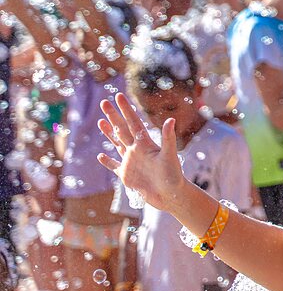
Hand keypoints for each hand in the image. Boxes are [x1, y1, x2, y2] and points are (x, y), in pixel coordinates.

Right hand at [96, 93, 186, 210]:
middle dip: (113, 116)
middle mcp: (137, 150)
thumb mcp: (170, 155)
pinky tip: (101, 155)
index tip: (118, 95)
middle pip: (122, 129)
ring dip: (109, 133)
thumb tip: (171, 119)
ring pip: (117, 143)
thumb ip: (168, 138)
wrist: (170, 195)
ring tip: (100, 121)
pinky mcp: (126, 175)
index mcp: (145, 143)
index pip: (133, 122)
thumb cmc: (173, 176)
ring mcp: (130, 162)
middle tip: (104, 102)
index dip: (125, 109)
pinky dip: (107, 161)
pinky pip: (114, 166)